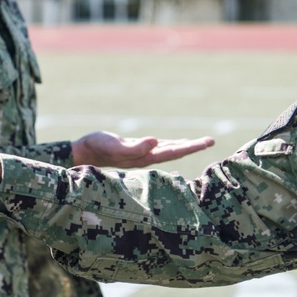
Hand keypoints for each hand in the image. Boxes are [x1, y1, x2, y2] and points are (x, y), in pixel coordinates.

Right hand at [71, 131, 214, 167]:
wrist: (86, 152)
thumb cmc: (99, 147)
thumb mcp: (116, 145)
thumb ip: (135, 147)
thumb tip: (156, 142)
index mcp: (146, 156)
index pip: (174, 151)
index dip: (191, 147)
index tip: (207, 142)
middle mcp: (148, 157)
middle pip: (176, 151)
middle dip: (193, 146)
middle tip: (211, 140)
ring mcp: (143, 154)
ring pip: (169, 149)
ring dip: (185, 146)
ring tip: (200, 142)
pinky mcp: (138, 149)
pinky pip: (160, 147)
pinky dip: (172, 145)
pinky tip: (177, 144)